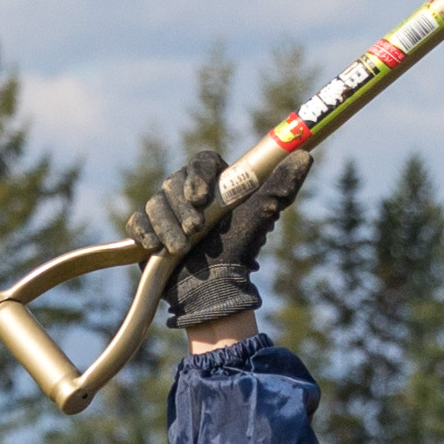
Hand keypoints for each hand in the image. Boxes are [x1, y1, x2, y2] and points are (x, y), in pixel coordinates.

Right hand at [135, 155, 299, 347]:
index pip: (201, 161)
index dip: (198, 175)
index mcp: (213, 181)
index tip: (200, 196)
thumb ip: (282, 186)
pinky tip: (155, 247)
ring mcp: (164, 210)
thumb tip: (305, 156)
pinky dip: (144, 233)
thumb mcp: (263, 214)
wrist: (215, 288)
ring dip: (167, 226)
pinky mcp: (147, 230)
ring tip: (180, 248)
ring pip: (155, 203)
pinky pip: (137, 222)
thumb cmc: (240, 249)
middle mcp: (186, 191)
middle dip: (182, 207)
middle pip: (174, 182)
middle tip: (195, 229)